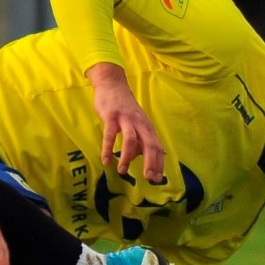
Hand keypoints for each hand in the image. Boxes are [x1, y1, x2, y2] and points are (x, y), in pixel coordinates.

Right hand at [89, 62, 162, 181]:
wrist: (112, 84)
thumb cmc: (124, 107)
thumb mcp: (136, 123)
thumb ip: (140, 139)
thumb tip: (141, 156)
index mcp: (147, 127)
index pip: (157, 147)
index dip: (158, 163)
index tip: (157, 179)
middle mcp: (139, 124)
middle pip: (149, 145)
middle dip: (150, 163)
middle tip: (148, 178)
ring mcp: (125, 119)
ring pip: (131, 140)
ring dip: (128, 157)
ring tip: (122, 171)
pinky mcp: (111, 117)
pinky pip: (110, 135)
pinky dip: (108, 149)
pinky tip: (106, 160)